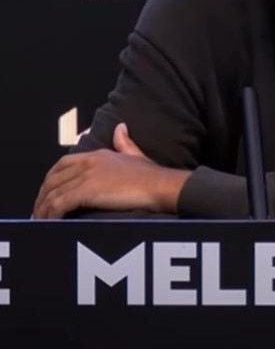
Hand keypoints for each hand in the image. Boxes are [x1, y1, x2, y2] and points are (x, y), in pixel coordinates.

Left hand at [32, 123, 190, 218]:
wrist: (161, 185)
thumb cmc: (152, 175)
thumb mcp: (135, 154)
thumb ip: (124, 142)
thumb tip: (120, 127)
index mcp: (97, 155)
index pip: (63, 164)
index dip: (51, 178)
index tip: (48, 192)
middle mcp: (88, 163)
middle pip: (53, 179)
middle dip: (43, 196)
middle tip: (40, 210)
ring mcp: (86, 177)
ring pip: (53, 193)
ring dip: (44, 208)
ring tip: (41, 220)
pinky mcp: (86, 192)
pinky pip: (59, 204)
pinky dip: (51, 213)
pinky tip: (50, 222)